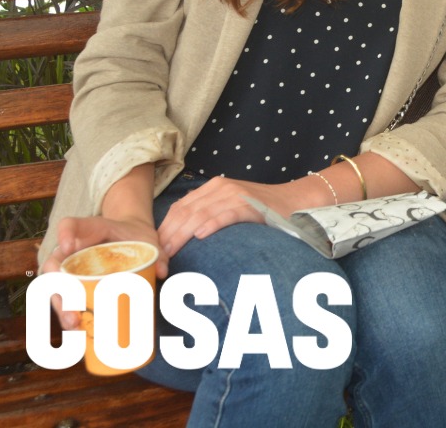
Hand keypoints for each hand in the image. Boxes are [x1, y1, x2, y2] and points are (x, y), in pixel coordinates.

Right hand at [41, 214, 162, 330]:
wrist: (129, 237)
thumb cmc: (134, 237)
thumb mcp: (147, 238)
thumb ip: (157, 251)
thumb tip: (162, 272)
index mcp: (89, 229)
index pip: (69, 225)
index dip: (64, 234)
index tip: (67, 247)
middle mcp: (72, 249)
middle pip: (54, 264)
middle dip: (58, 286)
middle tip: (72, 303)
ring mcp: (70, 267)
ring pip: (54, 286)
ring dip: (60, 306)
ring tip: (74, 325)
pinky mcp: (73, 284)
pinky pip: (64, 299)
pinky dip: (68, 315)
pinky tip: (77, 331)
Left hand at [154, 175, 313, 258]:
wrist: (293, 201)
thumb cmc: (260, 209)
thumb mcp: (229, 206)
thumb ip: (208, 214)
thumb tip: (181, 238)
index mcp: (212, 187)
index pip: (179, 208)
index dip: (163, 229)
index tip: (152, 250)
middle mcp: (221, 187)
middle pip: (186, 212)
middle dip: (168, 235)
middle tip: (156, 257)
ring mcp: (236, 194)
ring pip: (201, 214)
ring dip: (183, 234)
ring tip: (170, 252)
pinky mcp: (251, 204)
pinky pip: (227, 214)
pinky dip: (213, 224)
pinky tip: (201, 236)